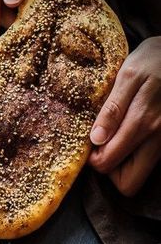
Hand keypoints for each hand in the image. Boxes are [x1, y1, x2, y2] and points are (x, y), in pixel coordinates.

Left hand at [89, 37, 160, 195]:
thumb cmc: (153, 60)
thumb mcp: (128, 75)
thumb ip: (113, 108)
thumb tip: (97, 139)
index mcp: (142, 122)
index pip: (109, 164)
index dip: (94, 159)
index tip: (90, 142)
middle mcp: (157, 138)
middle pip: (128, 183)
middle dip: (110, 170)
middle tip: (101, 146)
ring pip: (139, 175)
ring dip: (123, 164)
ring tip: (113, 139)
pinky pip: (149, 162)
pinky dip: (135, 156)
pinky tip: (127, 135)